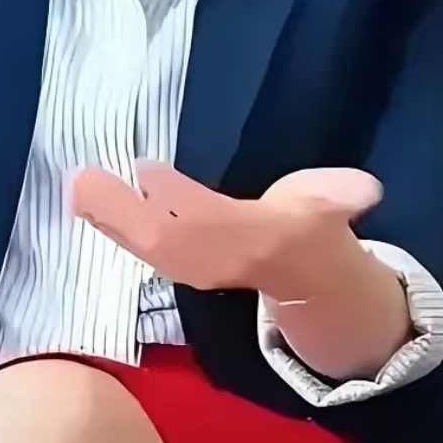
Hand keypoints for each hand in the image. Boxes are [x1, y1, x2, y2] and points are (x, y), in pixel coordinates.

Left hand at [69, 160, 382, 301]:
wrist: (303, 274)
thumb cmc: (307, 219)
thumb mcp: (330, 201)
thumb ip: (340, 196)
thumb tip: (366, 191)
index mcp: (259, 239)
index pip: (213, 220)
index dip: (179, 198)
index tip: (147, 168)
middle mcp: (220, 258)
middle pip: (167, 239)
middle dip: (124, 213)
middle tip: (84, 181)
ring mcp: (195, 267)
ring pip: (147, 247)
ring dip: (110, 220)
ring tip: (76, 188)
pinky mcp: (176, 265)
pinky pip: (142, 249)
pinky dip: (112, 227)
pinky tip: (85, 204)